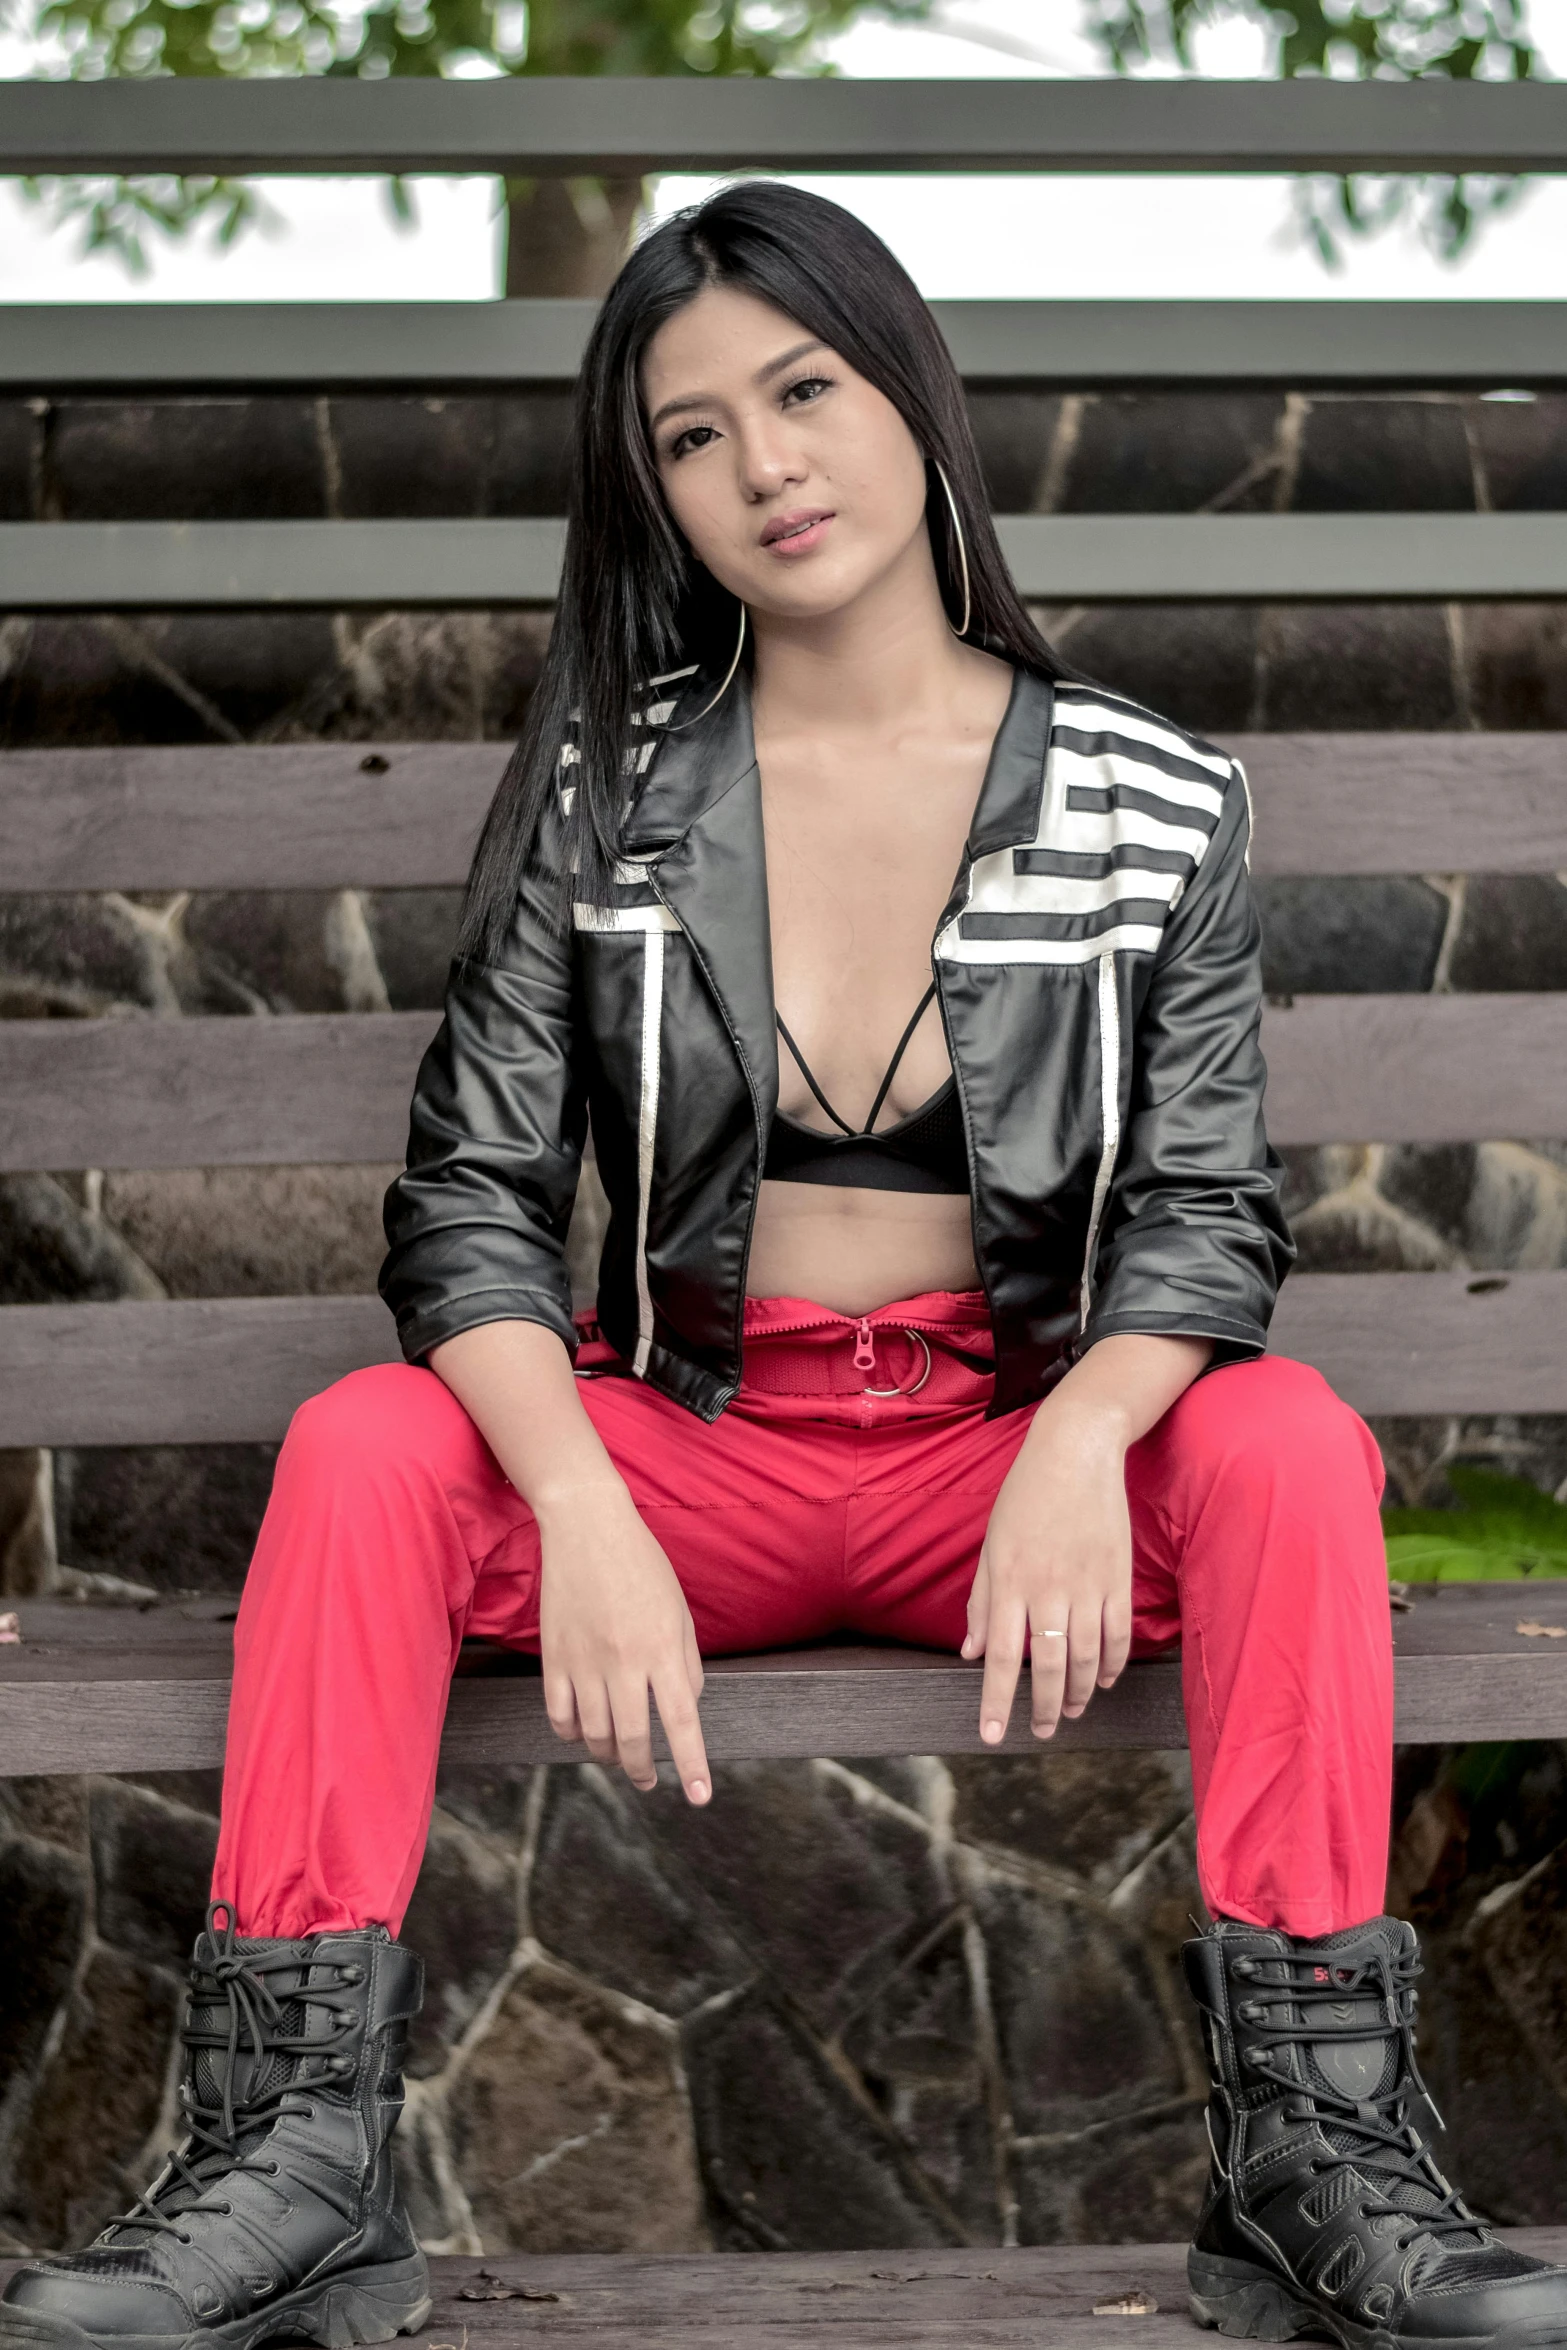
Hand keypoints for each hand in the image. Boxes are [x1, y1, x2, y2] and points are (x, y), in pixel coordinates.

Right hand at [537, 1480, 710, 1803]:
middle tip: (649, 1780)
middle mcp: (624, 1660)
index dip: (693, 1764)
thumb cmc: (641, 1564)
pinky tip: (583, 1733)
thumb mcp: (680, 1610)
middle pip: (633, 1740)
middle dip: (643, 1770)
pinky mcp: (553, 1656)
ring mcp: (584, 1660)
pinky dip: (571, 1735)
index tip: (699, 1797)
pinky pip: (559, 1715)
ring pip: (594, 1735)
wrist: (587, 1526)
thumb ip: (687, 1663)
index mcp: (663, 1647)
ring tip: (619, 1757)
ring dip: (609, 1756)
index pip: (682, 1720)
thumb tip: (686, 1709)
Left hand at [963, 1400, 1132, 1743]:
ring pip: (1088, 1658)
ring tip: (1072, 1712)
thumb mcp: (991, 1544)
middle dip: (1046, 1708)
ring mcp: (1088, 1585)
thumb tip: (972, 1652)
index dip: (997, 1700)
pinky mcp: (1118, 1578)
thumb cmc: (1025, 1497)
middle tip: (1043, 1730)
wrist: (1076, 1452)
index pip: (1003, 1657)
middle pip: (1050, 1667)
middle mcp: (1048, 1589)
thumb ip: (982, 1601)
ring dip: (1081, 1694)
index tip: (993, 1735)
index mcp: (1010, 1581)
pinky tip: (1105, 1680)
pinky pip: (1119, 1635)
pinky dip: (1113, 1664)